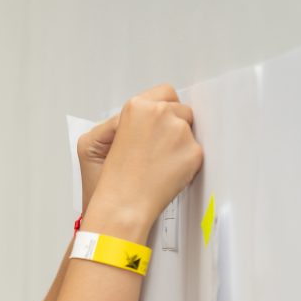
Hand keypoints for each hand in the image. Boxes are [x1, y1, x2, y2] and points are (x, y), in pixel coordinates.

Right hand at [83, 84, 202, 240]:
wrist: (123, 206)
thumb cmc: (113, 179)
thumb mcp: (104, 138)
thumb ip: (134, 120)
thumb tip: (158, 114)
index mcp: (137, 107)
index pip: (165, 94)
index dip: (164, 110)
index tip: (160, 123)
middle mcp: (159, 113)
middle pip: (181, 110)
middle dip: (174, 126)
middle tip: (158, 149)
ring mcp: (179, 132)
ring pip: (191, 130)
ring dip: (180, 144)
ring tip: (160, 164)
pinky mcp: (193, 152)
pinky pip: (196, 152)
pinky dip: (186, 163)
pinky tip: (168, 173)